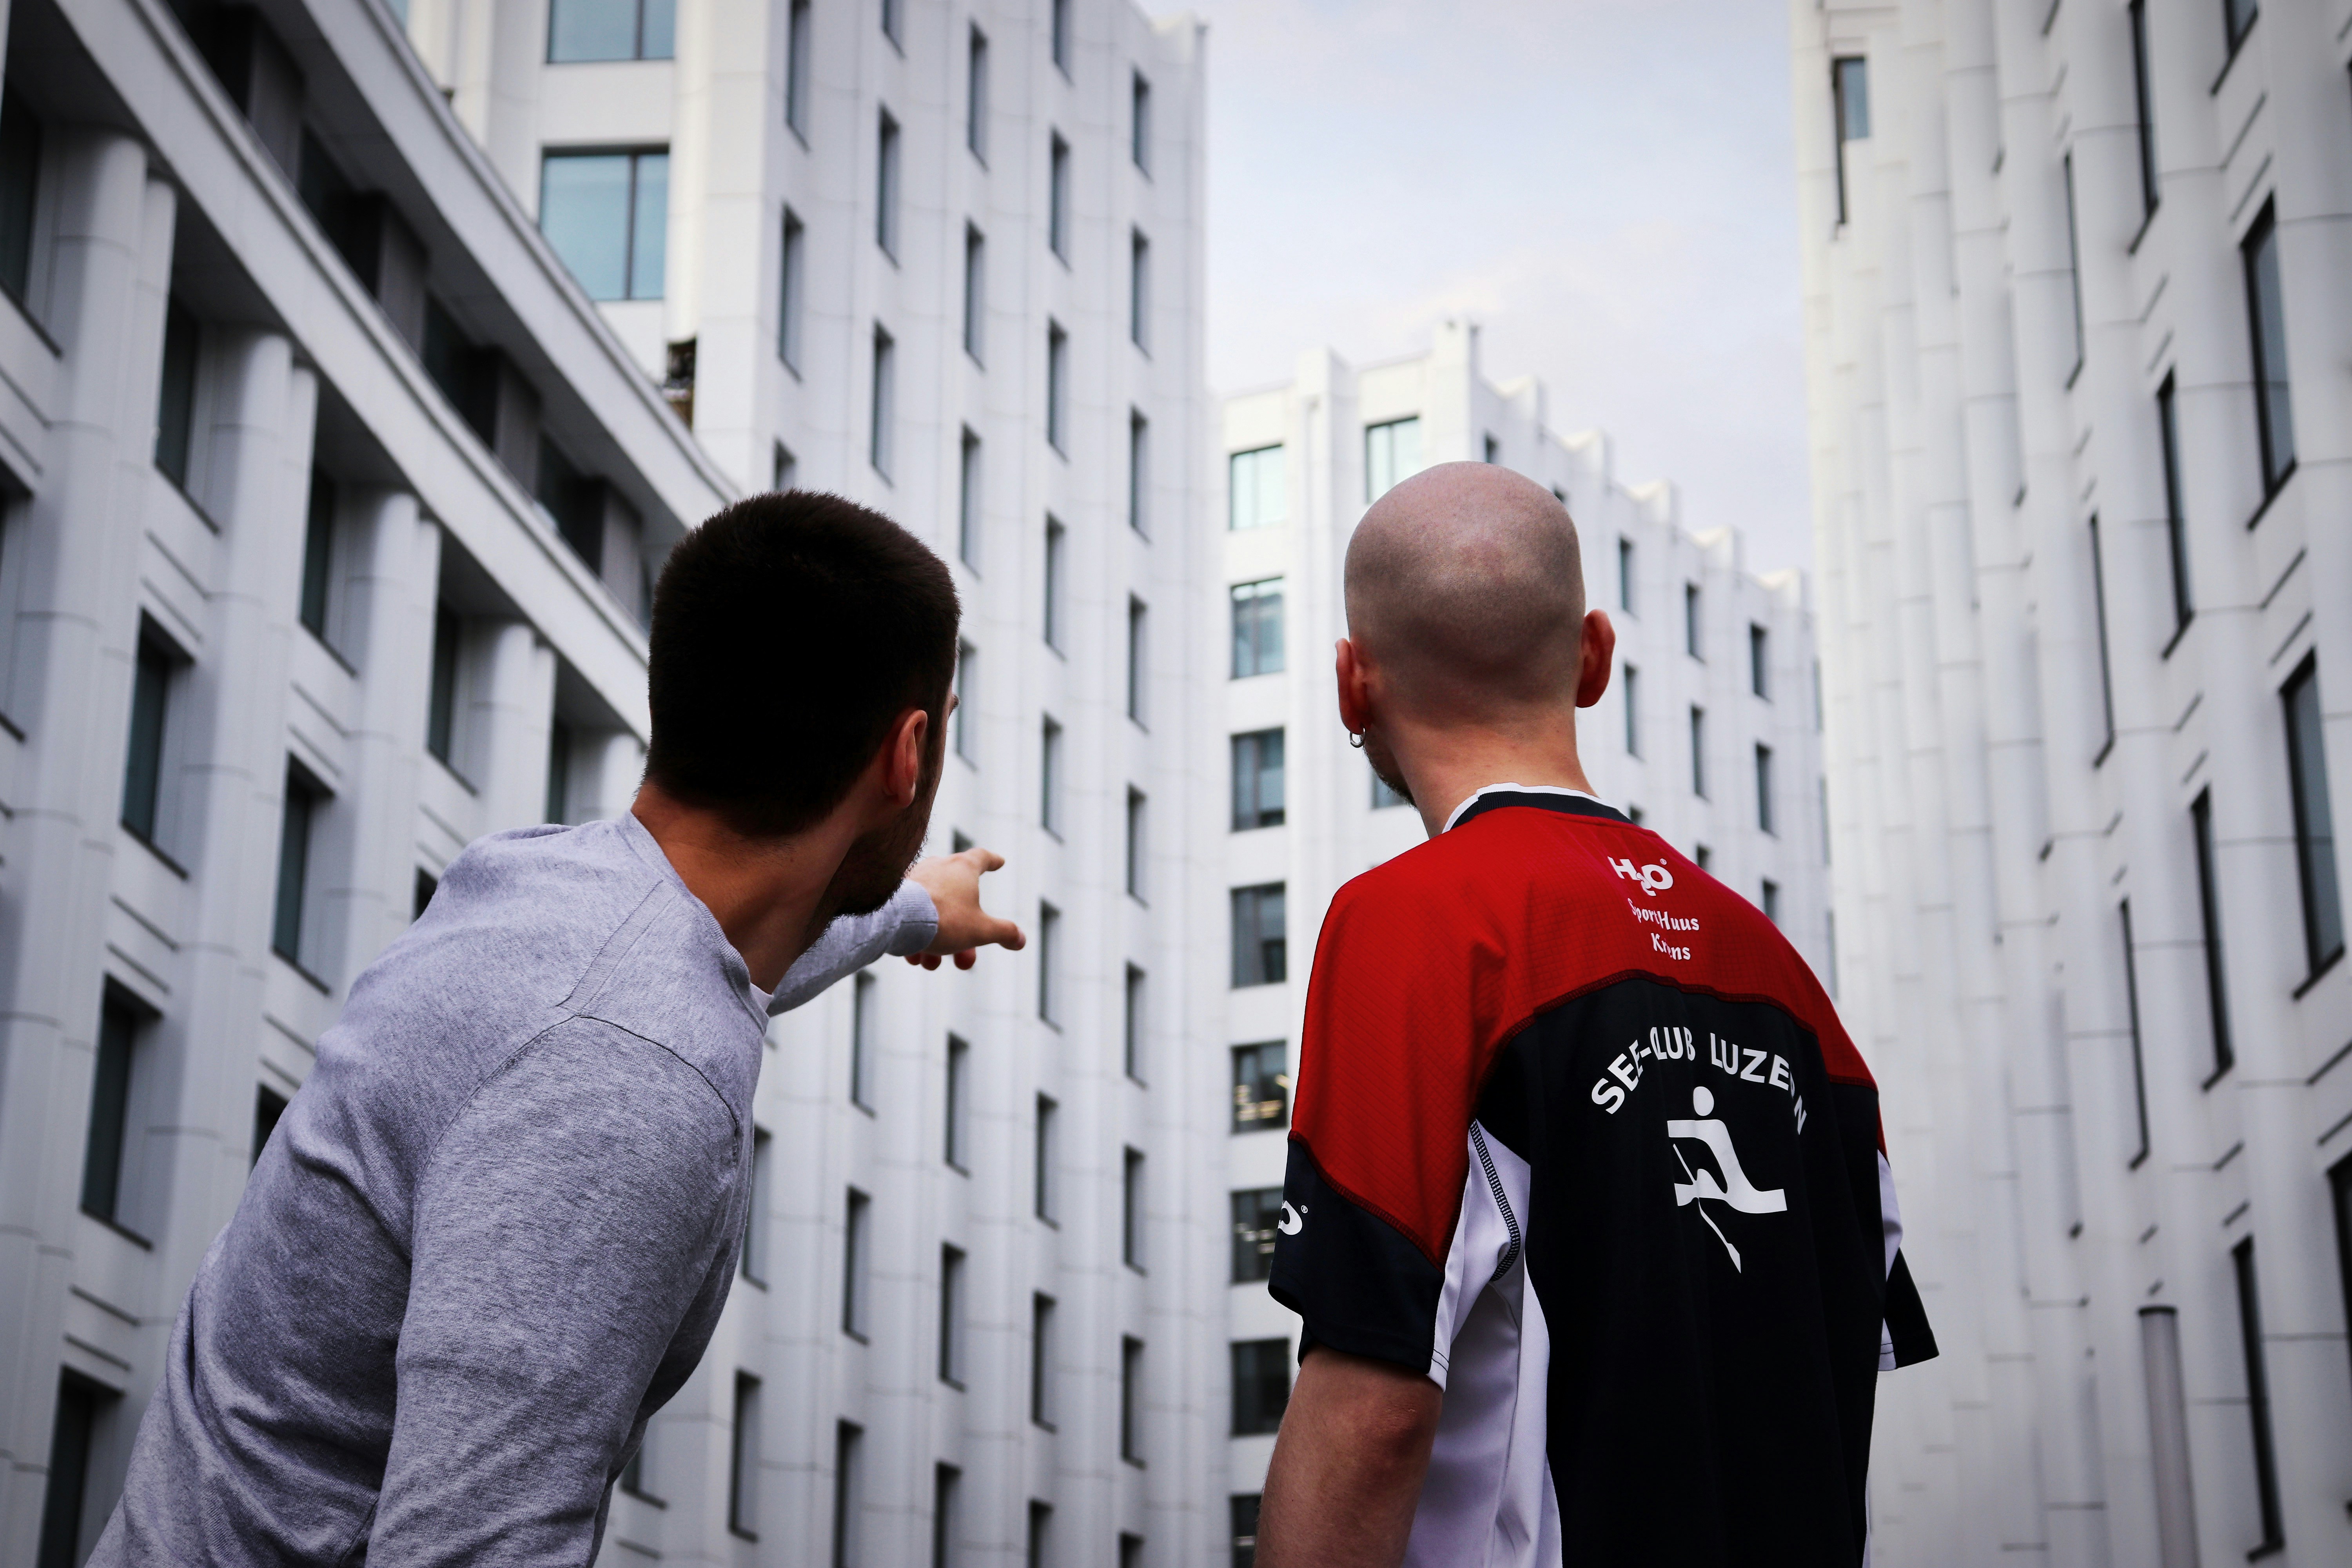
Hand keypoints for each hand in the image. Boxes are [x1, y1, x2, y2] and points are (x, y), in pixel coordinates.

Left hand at [904, 848, 1024, 970]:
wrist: (895, 919)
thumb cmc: (943, 918)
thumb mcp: (981, 930)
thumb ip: (1003, 932)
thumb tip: (1020, 939)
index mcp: (963, 868)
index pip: (982, 857)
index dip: (992, 861)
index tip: (999, 862)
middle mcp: (938, 867)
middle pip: (959, 899)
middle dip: (963, 934)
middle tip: (963, 960)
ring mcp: (915, 878)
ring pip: (933, 911)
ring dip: (937, 941)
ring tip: (931, 963)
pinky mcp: (894, 892)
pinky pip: (911, 913)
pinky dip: (916, 934)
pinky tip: (913, 956)